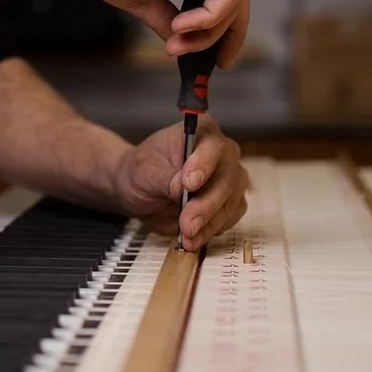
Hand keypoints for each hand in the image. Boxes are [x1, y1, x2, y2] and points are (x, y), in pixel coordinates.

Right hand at [64, 0, 250, 68]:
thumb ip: (160, 15)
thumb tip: (177, 40)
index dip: (212, 29)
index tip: (206, 59)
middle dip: (228, 35)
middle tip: (218, 65)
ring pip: (233, 0)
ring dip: (210, 32)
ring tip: (178, 43)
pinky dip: (210, 17)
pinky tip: (181, 25)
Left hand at [112, 117, 248, 251]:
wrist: (140, 188)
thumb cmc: (142, 170)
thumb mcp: (144, 171)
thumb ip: (164, 178)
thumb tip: (182, 188)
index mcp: (202, 131)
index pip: (211, 145)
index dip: (203, 164)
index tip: (188, 183)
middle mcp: (222, 153)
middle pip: (225, 179)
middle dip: (205, 205)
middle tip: (186, 224)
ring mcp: (230, 179)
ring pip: (229, 203)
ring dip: (208, 223)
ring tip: (187, 237)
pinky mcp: (230, 203)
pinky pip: (227, 219)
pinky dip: (210, 232)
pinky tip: (193, 239)